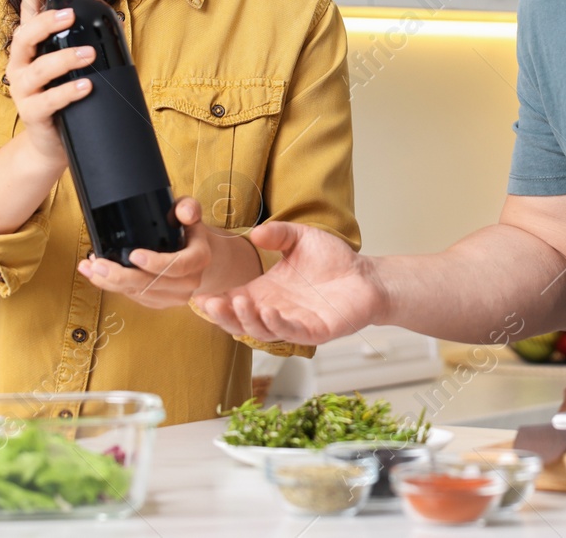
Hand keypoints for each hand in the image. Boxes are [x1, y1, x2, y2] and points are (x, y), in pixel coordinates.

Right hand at [4, 0, 92, 169]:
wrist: (54, 144)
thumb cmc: (66, 97)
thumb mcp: (71, 65)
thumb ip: (81, 41)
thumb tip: (106, 14)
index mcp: (32, 48)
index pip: (28, 9)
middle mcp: (22, 64)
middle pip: (25, 35)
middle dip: (46, 22)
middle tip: (71, 14)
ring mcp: (24, 89)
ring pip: (38, 69)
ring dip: (64, 58)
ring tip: (89, 53)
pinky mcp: (33, 114)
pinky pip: (48, 101)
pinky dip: (68, 92)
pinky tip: (85, 87)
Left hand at [77, 198, 224, 308]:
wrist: (197, 256)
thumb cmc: (189, 231)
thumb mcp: (190, 213)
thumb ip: (188, 208)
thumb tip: (185, 213)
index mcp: (199, 259)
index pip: (178, 266)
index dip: (156, 263)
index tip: (134, 255)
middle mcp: (189, 282)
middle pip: (152, 284)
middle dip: (121, 276)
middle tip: (98, 264)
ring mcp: (174, 295)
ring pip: (139, 293)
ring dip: (111, 283)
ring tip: (90, 267)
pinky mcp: (160, 302)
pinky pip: (135, 297)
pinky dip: (114, 287)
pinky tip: (99, 274)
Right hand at [195, 220, 381, 344]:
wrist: (366, 275)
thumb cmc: (333, 260)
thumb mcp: (300, 238)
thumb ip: (279, 234)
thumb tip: (256, 233)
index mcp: (266, 292)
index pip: (234, 300)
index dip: (216, 302)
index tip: (199, 296)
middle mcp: (275, 310)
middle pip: (240, 321)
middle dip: (223, 315)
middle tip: (211, 303)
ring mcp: (293, 323)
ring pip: (261, 330)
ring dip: (247, 320)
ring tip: (238, 303)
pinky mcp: (314, 331)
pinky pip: (290, 332)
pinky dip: (277, 324)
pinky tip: (268, 311)